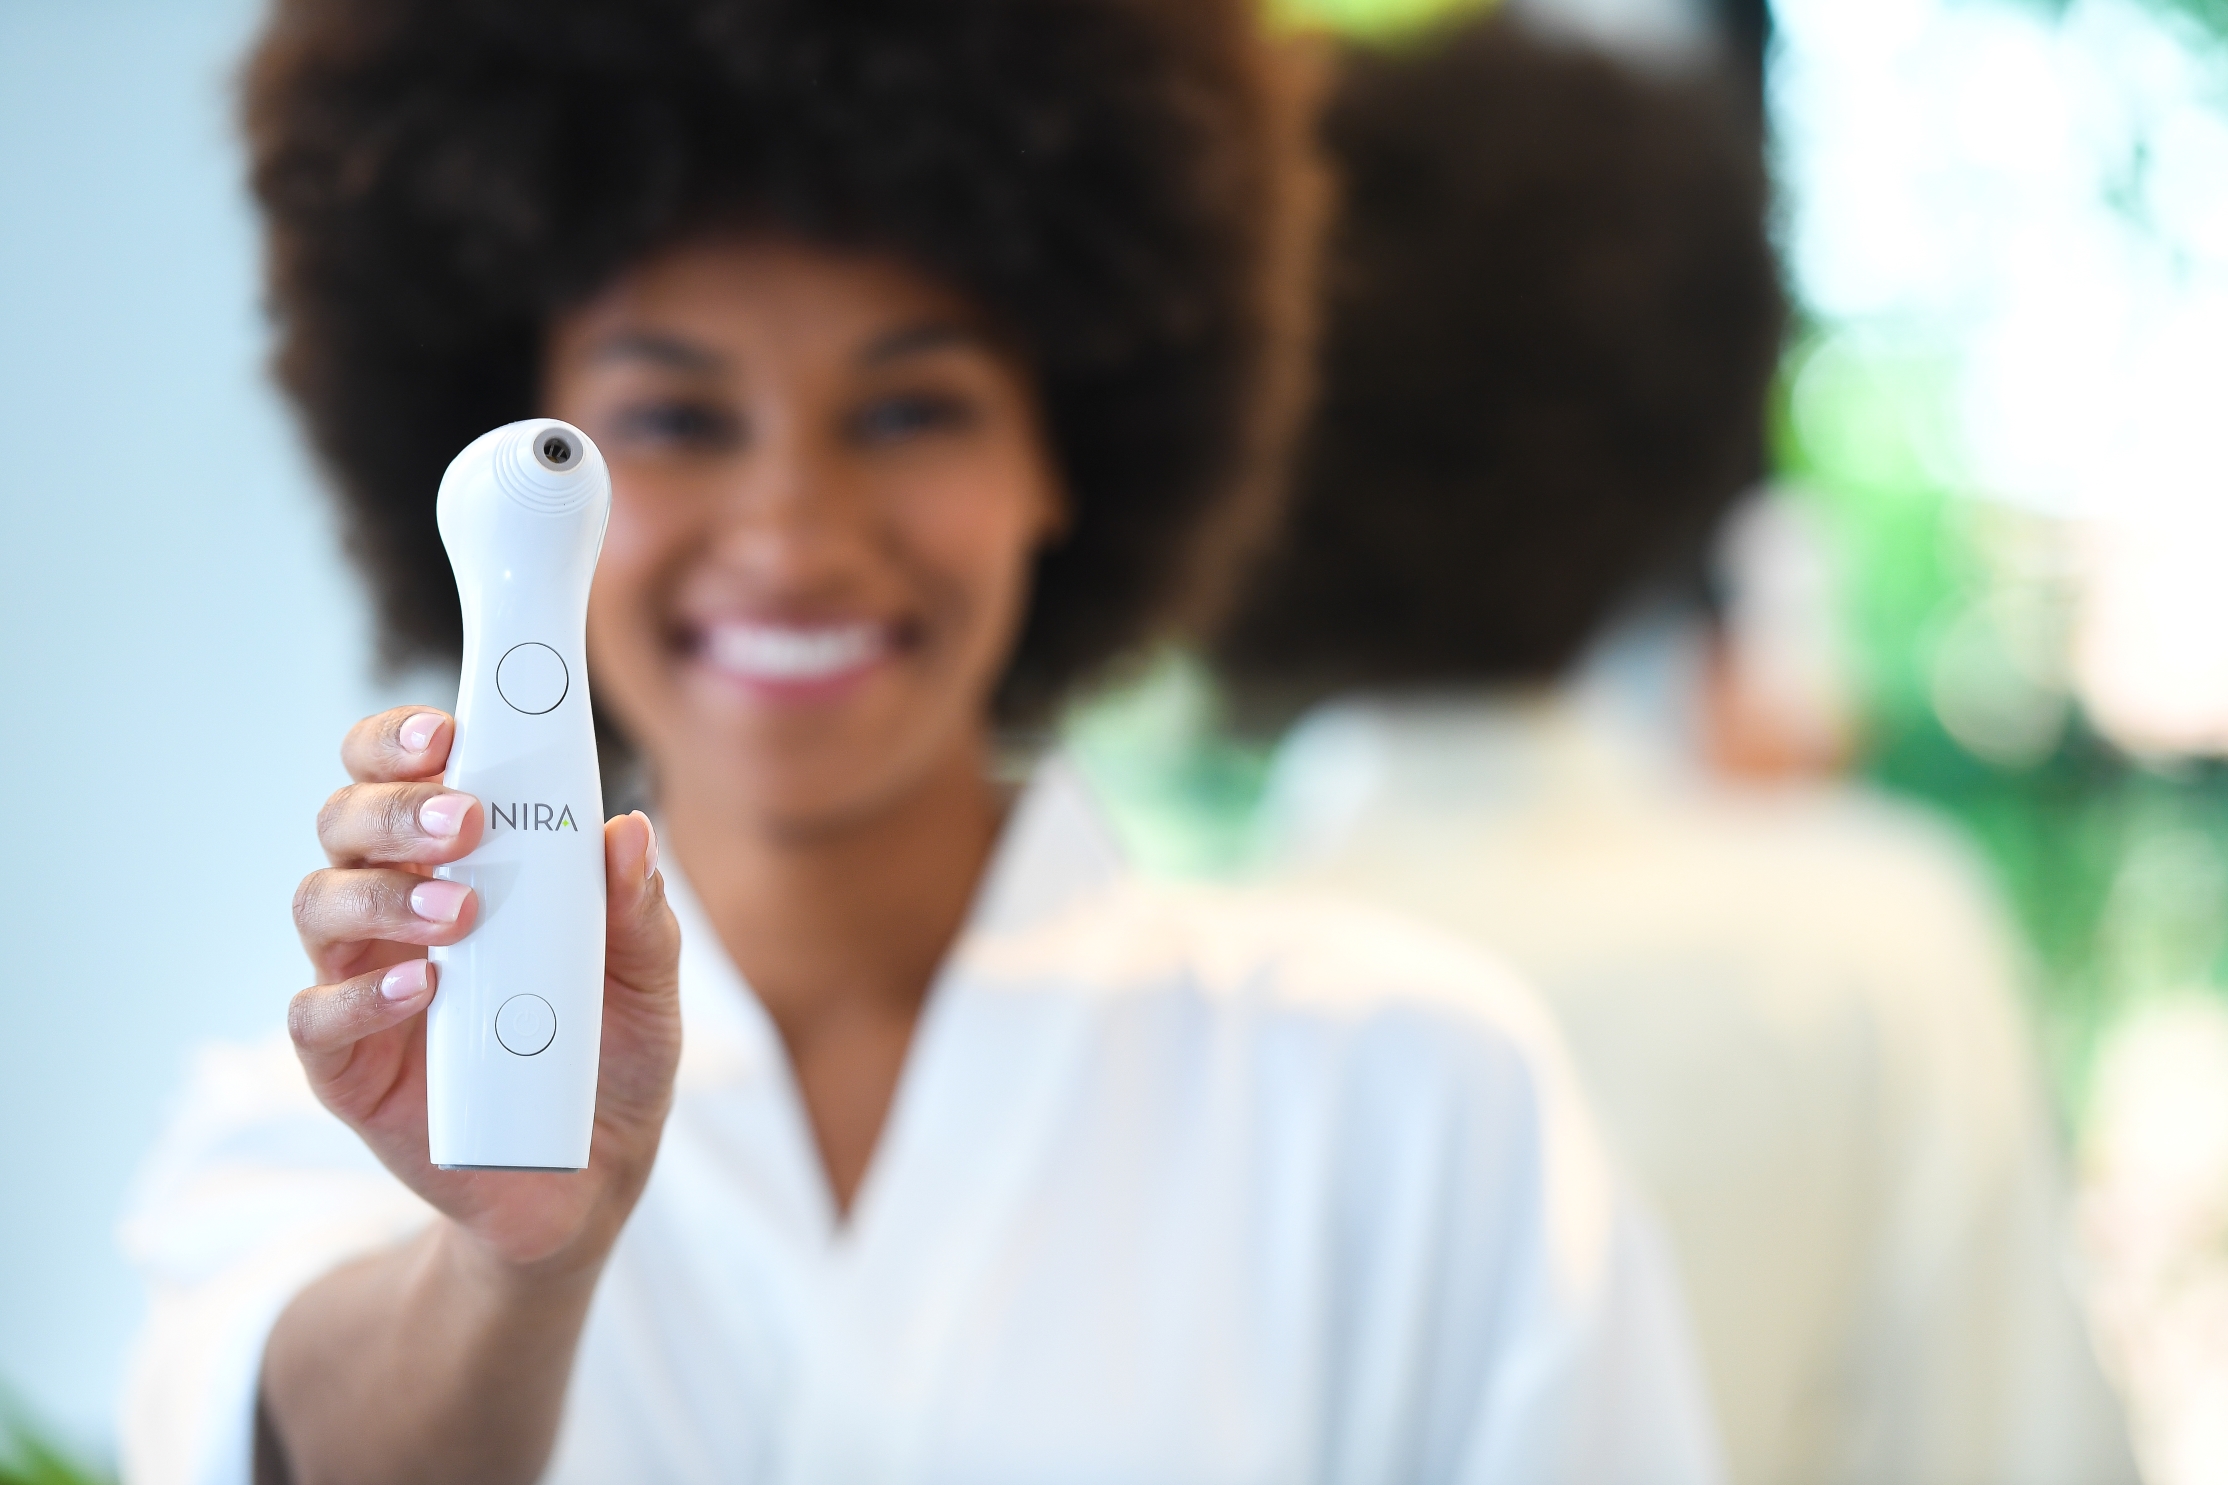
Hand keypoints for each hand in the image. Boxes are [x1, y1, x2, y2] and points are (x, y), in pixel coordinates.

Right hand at [286, 706, 681, 1275]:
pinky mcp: (347, 1068)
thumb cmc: (610, 1056)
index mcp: (458, 864)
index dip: (402, 741)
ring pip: (319, 905)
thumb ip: (639, 913)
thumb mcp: (648, 984)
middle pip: (345, 823)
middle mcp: (393, 909)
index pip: (401, 774)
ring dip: (383, 894)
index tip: (448, 730)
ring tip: (461, 912)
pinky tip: (421, 986)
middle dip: (395, 808)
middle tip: (466, 821)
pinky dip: (362, 997)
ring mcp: (361, 984)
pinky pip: (316, 1018)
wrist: (589, 1176)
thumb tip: (628, 831)